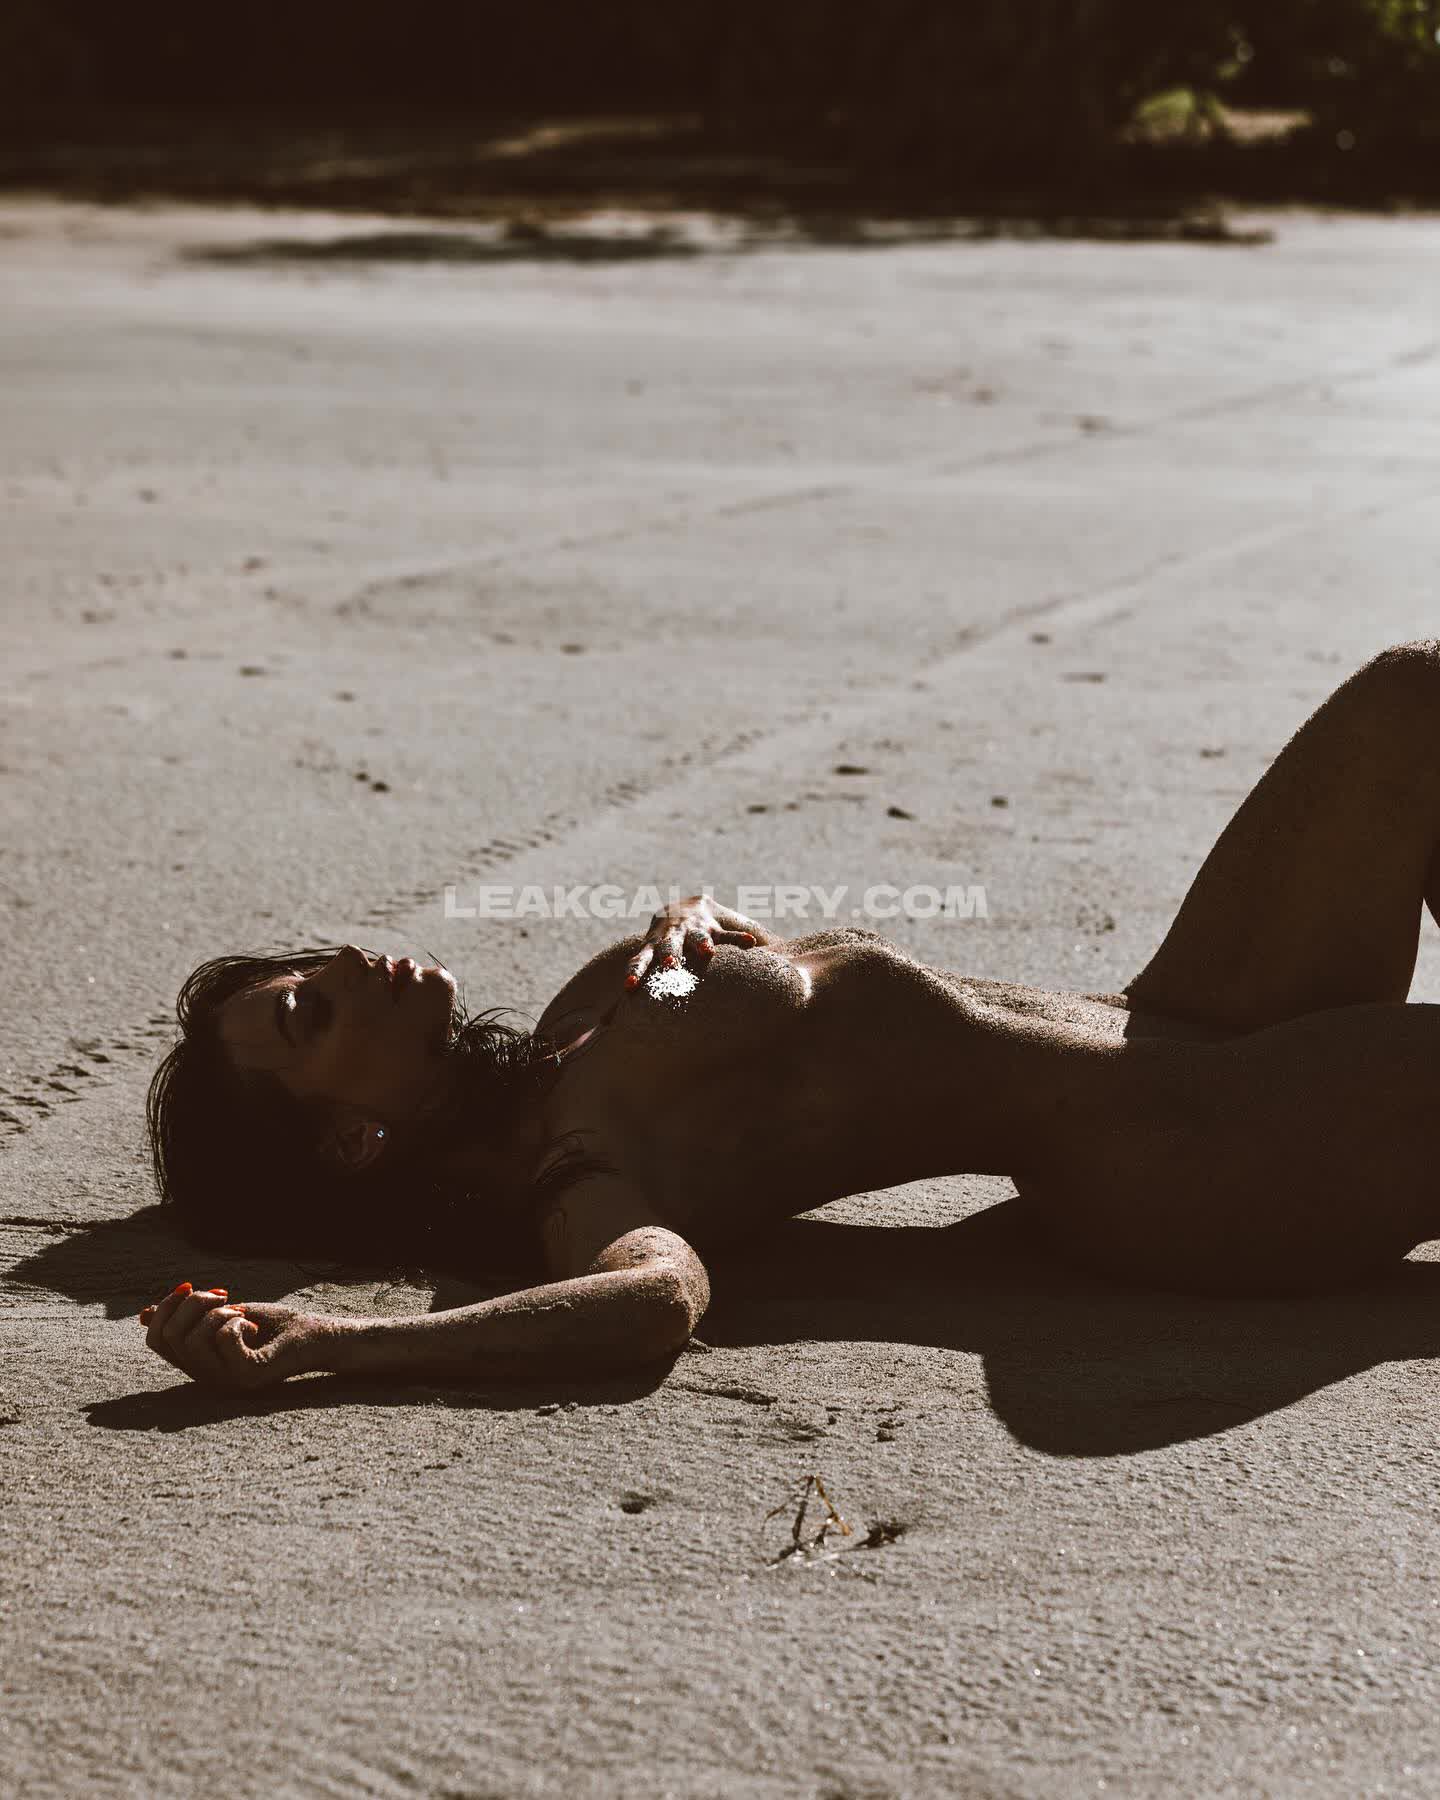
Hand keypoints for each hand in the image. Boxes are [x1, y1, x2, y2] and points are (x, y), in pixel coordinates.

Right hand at [138, 1282, 328, 1390]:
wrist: (317, 1336)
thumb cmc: (275, 1326)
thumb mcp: (226, 1315)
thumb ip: (190, 1317)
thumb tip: (143, 1315)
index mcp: (197, 1362)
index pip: (155, 1340)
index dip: (165, 1308)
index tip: (192, 1287)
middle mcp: (206, 1377)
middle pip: (167, 1337)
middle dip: (191, 1304)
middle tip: (225, 1296)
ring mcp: (225, 1381)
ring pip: (190, 1341)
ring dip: (216, 1313)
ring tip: (242, 1313)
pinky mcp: (247, 1377)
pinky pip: (221, 1341)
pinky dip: (234, 1322)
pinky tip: (253, 1326)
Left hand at [624, 894, 762, 990]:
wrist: (686, 906)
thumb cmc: (661, 945)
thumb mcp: (645, 959)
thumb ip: (630, 989)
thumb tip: (603, 1026)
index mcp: (652, 947)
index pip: (640, 960)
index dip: (635, 972)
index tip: (629, 986)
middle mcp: (672, 937)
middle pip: (668, 946)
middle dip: (668, 955)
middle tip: (669, 966)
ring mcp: (694, 931)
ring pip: (697, 937)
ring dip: (701, 943)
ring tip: (708, 952)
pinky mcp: (714, 928)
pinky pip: (728, 934)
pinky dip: (738, 939)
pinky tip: (750, 944)